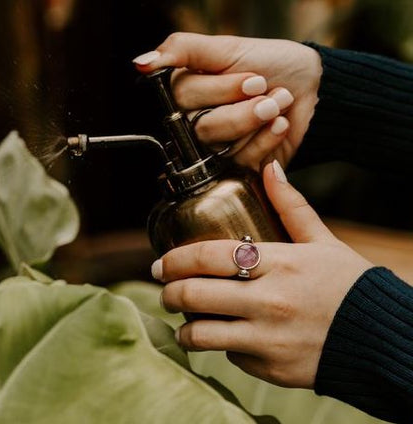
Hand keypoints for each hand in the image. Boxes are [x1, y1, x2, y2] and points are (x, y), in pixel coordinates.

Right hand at [133, 32, 321, 169]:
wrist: (310, 87)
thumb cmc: (269, 64)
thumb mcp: (227, 48)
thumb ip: (182, 50)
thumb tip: (141, 63)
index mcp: (189, 94)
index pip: (184, 98)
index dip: (221, 90)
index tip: (253, 78)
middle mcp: (197, 123)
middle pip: (202, 126)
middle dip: (243, 108)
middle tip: (266, 89)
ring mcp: (217, 147)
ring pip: (221, 145)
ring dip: (257, 120)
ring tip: (279, 103)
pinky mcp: (238, 165)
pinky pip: (243, 160)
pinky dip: (267, 139)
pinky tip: (281, 124)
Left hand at [152, 161, 371, 388]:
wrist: (380, 338)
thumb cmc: (348, 285)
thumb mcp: (323, 242)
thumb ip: (291, 206)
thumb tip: (270, 169)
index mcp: (280, 264)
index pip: (210, 256)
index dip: (177, 259)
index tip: (162, 263)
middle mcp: (270, 301)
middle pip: (195, 295)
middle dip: (169, 292)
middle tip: (165, 290)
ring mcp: (268, 338)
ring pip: (201, 334)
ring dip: (183, 328)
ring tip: (183, 322)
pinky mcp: (269, 368)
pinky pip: (230, 355)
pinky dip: (222, 345)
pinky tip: (228, 335)